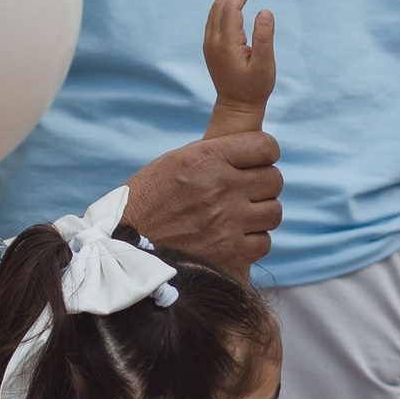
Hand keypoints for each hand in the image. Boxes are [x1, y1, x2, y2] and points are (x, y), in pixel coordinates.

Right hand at [124, 134, 280, 273]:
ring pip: (274, 211)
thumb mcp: (173, 162)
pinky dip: (254, 240)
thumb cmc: (147, 201)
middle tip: (247, 190)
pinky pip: (264, 242)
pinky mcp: (230, 252)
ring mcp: (228, 221)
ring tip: (242, 214)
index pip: (265, 145)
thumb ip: (213, 155)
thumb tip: (248, 152)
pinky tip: (236, 236)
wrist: (125, 247)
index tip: (259, 159)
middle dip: (264, 183)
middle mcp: (221, 187)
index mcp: (206, 159)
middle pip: (274, 179)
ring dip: (261, 213)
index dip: (266, 152)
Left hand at [202, 0, 276, 135]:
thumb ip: (265, 38)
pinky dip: (225, 5)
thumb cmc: (255, 88)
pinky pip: (214, 18)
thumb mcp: (265, 66)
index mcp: (227, 43)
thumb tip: (265, 11)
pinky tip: (237, 2)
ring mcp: (210, 43)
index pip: (230, 7)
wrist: (237, 106)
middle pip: (220, 4)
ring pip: (215, 10)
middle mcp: (213, 41)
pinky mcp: (211, 46)